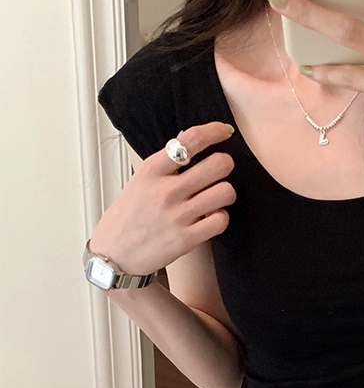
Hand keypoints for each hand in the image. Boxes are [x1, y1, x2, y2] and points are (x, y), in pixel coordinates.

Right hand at [89, 122, 236, 274]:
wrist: (113, 256)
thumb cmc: (128, 216)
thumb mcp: (139, 181)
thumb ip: (165, 162)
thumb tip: (189, 137)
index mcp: (151, 171)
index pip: (190, 141)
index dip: (214, 131)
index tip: (225, 132)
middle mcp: (165, 191)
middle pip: (218, 164)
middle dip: (225, 164)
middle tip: (220, 171)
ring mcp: (177, 216)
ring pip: (225, 192)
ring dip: (225, 193)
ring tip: (215, 197)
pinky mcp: (186, 239)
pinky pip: (221, 220)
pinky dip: (220, 218)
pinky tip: (210, 218)